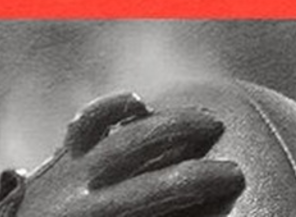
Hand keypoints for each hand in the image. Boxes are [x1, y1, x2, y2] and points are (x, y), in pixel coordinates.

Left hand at [0, 94, 244, 216]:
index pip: (164, 186)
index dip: (204, 178)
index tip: (236, 176)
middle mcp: (80, 186)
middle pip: (148, 144)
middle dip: (192, 138)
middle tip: (223, 140)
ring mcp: (68, 169)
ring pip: (124, 127)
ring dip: (170, 118)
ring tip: (204, 119)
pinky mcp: (59, 162)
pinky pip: (85, 125)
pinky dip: (113, 111)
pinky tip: (140, 109)